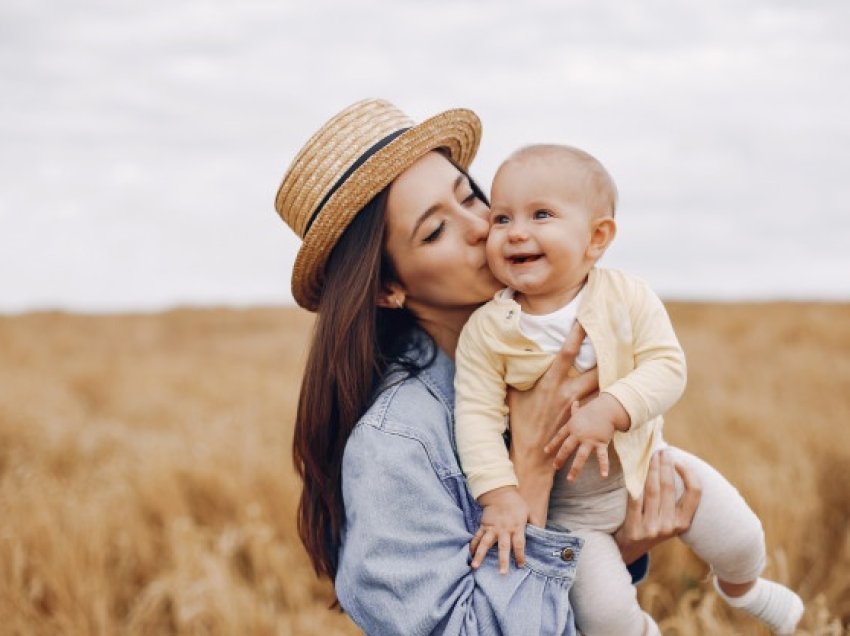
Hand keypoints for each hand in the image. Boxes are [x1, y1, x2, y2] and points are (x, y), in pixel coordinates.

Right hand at [469, 486, 528, 573]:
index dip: (520, 555)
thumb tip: (542, 534)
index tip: (520, 565)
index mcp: (516, 527)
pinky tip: (469, 555)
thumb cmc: (516, 504)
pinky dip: (473, 546)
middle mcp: (503, 529)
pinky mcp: (483, 526)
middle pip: (503, 546)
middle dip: (502, 560)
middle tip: (502, 573)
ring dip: (480, 555)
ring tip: (475, 566)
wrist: (499, 492)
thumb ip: (535, 523)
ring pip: (485, 543)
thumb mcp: (529, 512)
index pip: (519, 544)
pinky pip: (477, 537)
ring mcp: (492, 528)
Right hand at [506, 323, 599, 525]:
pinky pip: (599, 402)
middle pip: (594, 369)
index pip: (566, 353)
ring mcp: (577, 406)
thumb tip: (513, 353)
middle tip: (618, 337)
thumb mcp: (515, 392)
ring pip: (601, 386)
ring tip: (625, 360)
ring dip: (612, 374)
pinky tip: (619, 388)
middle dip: (606, 354)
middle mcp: (567, 393)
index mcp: (550, 382)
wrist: (533, 452)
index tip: (584, 319)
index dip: (576, 335)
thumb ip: (519, 372)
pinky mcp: (583, 418)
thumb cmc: (521, 419)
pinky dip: (607, 394)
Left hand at [545, 393, 628, 479]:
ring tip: (570, 479)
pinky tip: (604, 475)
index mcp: (572, 427)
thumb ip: (576, 410)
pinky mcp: (601, 443)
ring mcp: (590, 439)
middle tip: (555, 467)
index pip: (560, 436)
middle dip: (560, 458)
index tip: (545, 452)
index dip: (553, 444)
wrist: (607, 409)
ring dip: (575, 468)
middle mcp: (579, 434)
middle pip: (567, 448)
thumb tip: (574, 403)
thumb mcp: (582, 411)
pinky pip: (602, 456)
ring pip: (581, 456)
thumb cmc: (594, 411)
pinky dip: (604, 466)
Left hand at [614, 449, 701, 564]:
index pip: (694, 494)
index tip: (680, 461)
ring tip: (649, 456)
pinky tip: (634, 471)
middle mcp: (670, 526)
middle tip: (661, 450)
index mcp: (683, 522)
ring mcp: (652, 528)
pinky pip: (635, 499)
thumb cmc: (650, 526)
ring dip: (651, 469)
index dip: (689, 474)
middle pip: (669, 488)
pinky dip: (635, 483)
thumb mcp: (667, 518)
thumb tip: (671, 464)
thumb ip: (671, 499)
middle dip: (665, 465)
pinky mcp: (634, 528)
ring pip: (652, 491)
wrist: (628, 550)